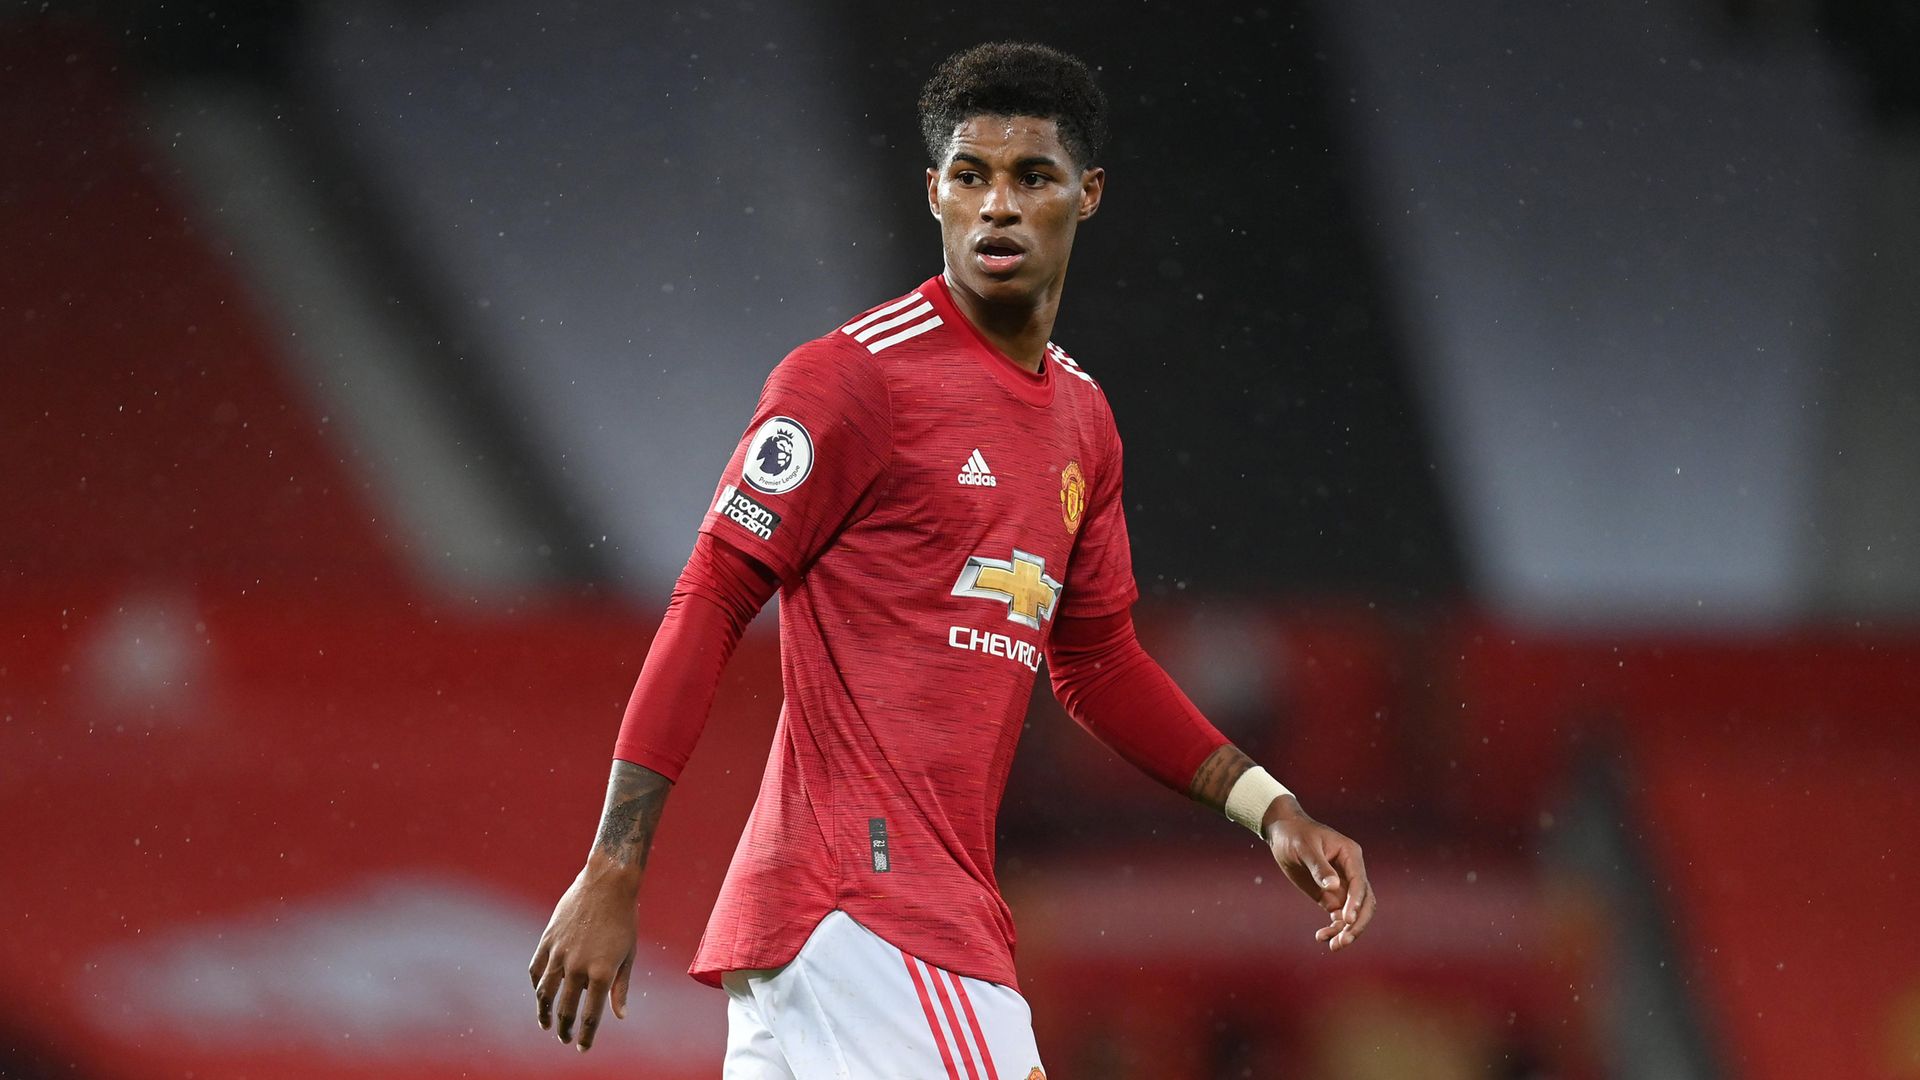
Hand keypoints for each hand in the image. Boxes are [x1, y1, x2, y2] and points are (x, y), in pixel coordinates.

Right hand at [528, 860, 639, 1051]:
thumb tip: (620, 1016)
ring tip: (547, 1024)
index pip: (591, 1016)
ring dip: (544, 1013)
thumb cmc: (624, 920)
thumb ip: (621, 988)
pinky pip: (536, 970)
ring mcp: (560, 954)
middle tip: (566, 1039)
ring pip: (544, 993)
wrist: (607, 884)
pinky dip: (536, 985)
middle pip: (566, 1009)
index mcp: (602, 973)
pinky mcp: (547, 940)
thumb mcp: (628, 955)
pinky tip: (540, 994)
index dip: (586, 1036)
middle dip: (565, 1029)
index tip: (582, 1048)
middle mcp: (578, 967)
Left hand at [1262, 796, 1375, 951]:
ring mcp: (1343, 886)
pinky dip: (1334, 928)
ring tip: (1333, 946)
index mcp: (1351, 855)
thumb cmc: (1294, 835)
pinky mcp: (1331, 896)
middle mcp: (1352, 872)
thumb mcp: (1304, 848)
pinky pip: (1339, 917)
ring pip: (1354, 913)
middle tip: (1343, 940)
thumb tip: (1333, 887)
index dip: (1355, 902)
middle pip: (1365, 902)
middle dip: (1357, 923)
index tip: (1345, 919)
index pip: (1359, 883)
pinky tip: (1322, 937)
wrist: (1283, 833)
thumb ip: (1319, 867)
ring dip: (1347, 931)